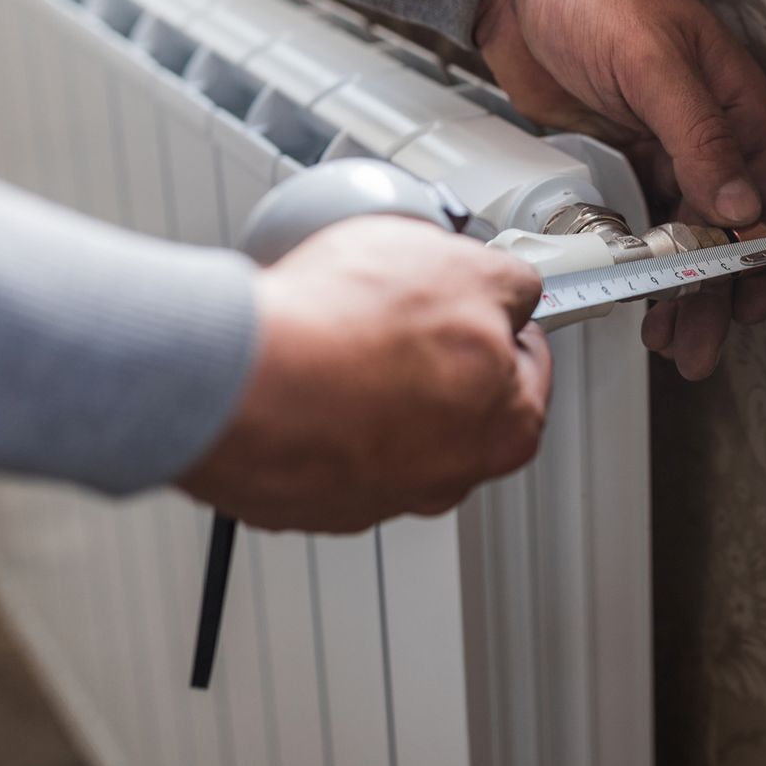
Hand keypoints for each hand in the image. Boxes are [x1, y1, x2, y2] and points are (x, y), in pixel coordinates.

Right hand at [179, 217, 551, 532]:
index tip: (476, 302)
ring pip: (385, 427)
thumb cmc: (352, 333)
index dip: (498, 319)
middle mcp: (445, 478)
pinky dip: (316, 412)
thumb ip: (507, 284)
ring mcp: (370, 495)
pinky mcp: (303, 498)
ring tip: (335, 335)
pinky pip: (322, 444)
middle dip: (432, 355)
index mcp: (506, 428)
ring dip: (368, 386)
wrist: (239, 384)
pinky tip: (299, 370)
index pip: (526, 367)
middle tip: (397, 311)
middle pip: (456, 403)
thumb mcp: (467, 266)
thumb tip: (511, 288)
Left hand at [475, 0, 765, 378]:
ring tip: (671, 337)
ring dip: (683, 285)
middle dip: (720, 288)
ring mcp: (665, 146)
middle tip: (704, 342)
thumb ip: (699, 136)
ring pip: (688, 233)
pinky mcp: (624, 159)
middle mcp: (709, 127)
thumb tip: (742, 207)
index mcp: (736, 97)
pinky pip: (644, 222)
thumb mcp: (651, 63)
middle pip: (729, 226)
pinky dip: (646, 262)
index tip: (754, 300)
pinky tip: (640, 294)